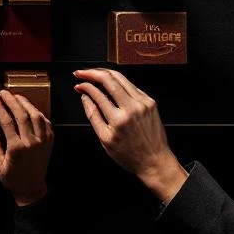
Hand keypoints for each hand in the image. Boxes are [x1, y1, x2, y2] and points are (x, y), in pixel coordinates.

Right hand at [0, 91, 52, 205]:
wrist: (32, 189)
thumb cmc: (14, 179)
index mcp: (17, 148)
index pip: (7, 121)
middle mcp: (31, 142)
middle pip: (21, 114)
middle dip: (11, 100)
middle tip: (3, 92)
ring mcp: (43, 141)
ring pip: (35, 115)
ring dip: (25, 103)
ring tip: (16, 96)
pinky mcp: (50, 141)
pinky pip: (45, 122)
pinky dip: (38, 113)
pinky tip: (30, 108)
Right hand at [74, 69, 187, 202]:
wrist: (155, 161)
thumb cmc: (129, 155)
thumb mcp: (105, 139)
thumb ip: (93, 115)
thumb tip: (85, 97)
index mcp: (118, 119)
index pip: (97, 93)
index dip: (85, 85)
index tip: (78, 84)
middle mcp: (132, 107)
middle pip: (109, 79)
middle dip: (92, 72)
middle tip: (81, 73)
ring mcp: (143, 102)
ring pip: (121, 78)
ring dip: (105, 73)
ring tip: (94, 73)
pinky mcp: (150, 101)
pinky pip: (131, 85)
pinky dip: (118, 81)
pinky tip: (111, 82)